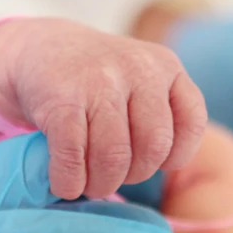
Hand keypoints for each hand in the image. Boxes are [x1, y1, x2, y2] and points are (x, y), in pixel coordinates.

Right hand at [0, 18, 207, 199]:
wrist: (41, 48)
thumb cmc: (99, 81)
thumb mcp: (141, 81)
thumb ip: (162, 116)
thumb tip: (176, 180)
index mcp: (166, 66)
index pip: (191, 123)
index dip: (171, 156)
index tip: (145, 160)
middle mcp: (138, 69)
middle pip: (153, 148)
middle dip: (132, 176)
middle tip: (111, 176)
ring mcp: (99, 81)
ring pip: (114, 156)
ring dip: (99, 183)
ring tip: (88, 183)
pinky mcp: (61, 98)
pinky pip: (73, 155)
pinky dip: (69, 180)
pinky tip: (64, 182)